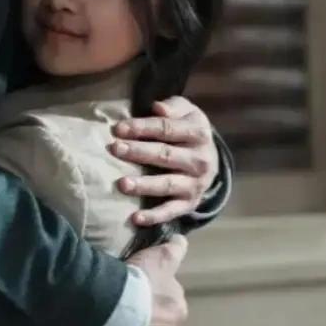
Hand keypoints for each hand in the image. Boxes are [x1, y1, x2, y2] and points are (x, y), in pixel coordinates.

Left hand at [109, 96, 217, 225]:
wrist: (211, 156)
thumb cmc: (187, 128)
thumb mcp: (186, 111)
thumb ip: (173, 107)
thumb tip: (157, 108)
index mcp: (199, 133)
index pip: (166, 129)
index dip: (142, 128)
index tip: (118, 129)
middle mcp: (200, 160)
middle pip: (165, 155)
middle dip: (138, 152)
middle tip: (114, 149)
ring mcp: (196, 184)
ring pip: (167, 184)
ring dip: (144, 185)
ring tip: (122, 184)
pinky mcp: (190, 203)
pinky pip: (172, 211)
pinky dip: (154, 216)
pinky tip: (135, 218)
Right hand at [128, 235, 187, 325]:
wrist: (116, 307)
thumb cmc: (142, 280)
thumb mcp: (162, 256)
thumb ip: (175, 250)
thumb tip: (182, 241)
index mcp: (179, 309)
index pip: (171, 297)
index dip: (156, 288)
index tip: (142, 282)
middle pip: (160, 317)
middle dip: (150, 310)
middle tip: (130, 298)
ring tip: (119, 314)